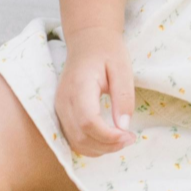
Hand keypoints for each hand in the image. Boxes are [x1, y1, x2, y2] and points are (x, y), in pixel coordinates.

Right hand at [54, 37, 136, 155]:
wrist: (88, 42)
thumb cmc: (107, 52)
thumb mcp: (123, 69)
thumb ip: (123, 97)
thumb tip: (124, 127)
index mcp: (79, 87)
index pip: (88, 122)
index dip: (108, 136)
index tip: (129, 135)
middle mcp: (64, 101)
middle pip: (80, 137)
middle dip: (107, 146)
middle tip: (130, 139)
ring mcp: (59, 109)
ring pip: (75, 143)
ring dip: (100, 149)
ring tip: (122, 139)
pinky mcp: (61, 114)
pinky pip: (73, 138)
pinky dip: (91, 145)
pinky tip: (108, 139)